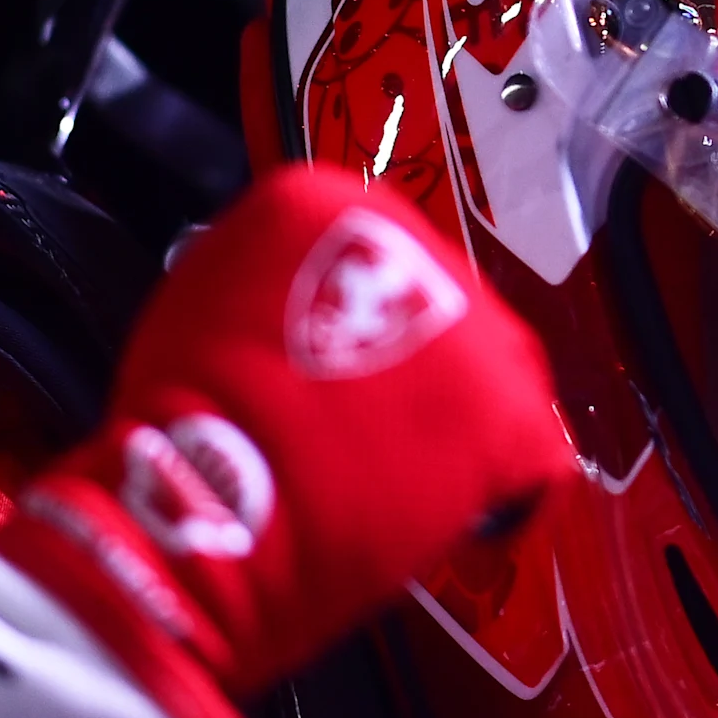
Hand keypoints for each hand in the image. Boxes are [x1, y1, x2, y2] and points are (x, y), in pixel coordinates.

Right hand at [0, 166, 574, 702]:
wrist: (202, 502)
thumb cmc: (182, 426)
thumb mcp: (200, 301)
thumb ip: (269, 285)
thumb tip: (294, 309)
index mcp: (325, 200)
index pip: (378, 254)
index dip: (366, 324)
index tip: (351, 366)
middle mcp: (414, 243)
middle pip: (445, 308)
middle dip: (424, 373)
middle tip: (381, 432)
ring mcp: (472, 325)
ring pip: (497, 374)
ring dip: (462, 428)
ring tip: (406, 480)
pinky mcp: (510, 407)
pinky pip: (535, 456)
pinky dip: (506, 495)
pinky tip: (456, 517)